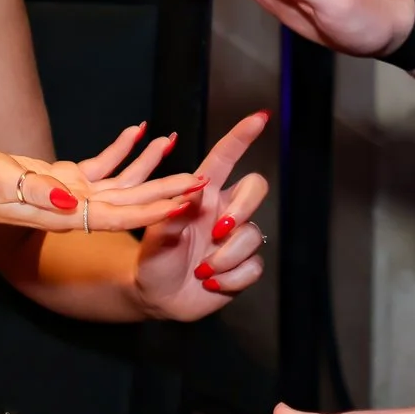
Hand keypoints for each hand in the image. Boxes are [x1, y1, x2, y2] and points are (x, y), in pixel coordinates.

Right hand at [0, 123, 207, 233]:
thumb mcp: (2, 185)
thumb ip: (38, 193)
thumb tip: (73, 202)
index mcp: (66, 215)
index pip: (120, 215)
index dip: (155, 210)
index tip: (186, 204)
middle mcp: (76, 209)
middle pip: (130, 201)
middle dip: (166, 192)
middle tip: (201, 181)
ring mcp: (71, 195)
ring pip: (121, 183)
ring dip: (150, 166)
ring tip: (177, 146)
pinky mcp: (63, 180)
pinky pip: (102, 165)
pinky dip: (122, 149)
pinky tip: (140, 131)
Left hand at [135, 112, 272, 319]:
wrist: (157, 296)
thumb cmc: (154, 260)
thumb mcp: (154, 235)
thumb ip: (172, 212)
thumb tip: (195, 189)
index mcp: (202, 196)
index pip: (225, 159)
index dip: (241, 137)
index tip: (259, 117)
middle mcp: (223, 212)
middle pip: (255, 189)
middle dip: (243, 207)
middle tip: (219, 230)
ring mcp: (235, 238)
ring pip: (253, 235)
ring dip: (225, 257)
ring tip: (202, 271)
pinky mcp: (243, 265)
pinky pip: (253, 266)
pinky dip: (230, 279)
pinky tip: (211, 283)